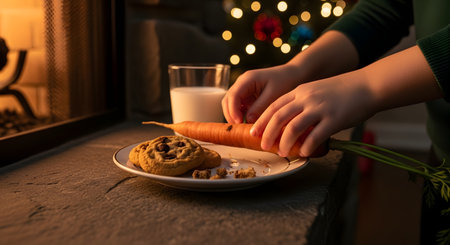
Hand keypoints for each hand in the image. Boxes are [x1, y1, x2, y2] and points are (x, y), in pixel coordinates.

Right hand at [222, 64, 300, 123]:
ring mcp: (243, 90)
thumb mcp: (273, 95)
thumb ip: (259, 108)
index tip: (238, 122)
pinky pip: (239, 107)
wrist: (292, 75)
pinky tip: (247, 123)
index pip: (233, 96)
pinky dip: (240, 115)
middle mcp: (241, 83)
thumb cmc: (284, 82)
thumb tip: (247, 120)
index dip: (233, 110)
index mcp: (247, 79)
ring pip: (231, 105)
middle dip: (231, 115)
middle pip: (227, 100)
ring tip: (242, 127)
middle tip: (239, 128)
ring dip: (234, 116)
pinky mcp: (247, 96)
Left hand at [250, 71, 375, 156]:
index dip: (262, 120)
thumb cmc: (342, 91)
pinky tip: (303, 153)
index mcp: (300, 91)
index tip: (253, 132)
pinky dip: (306, 146)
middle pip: (279, 117)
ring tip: (282, 152)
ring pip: (293, 128)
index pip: (274, 106)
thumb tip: (289, 123)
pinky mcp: (334, 119)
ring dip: (284, 142)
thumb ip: (302, 103)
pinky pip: (315, 136)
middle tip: (264, 146)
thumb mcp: (316, 91)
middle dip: (268, 134)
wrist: (367, 85)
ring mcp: (320, 108)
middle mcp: (307, 98)